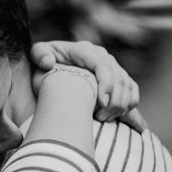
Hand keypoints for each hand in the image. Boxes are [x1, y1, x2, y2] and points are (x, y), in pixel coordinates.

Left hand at [31, 41, 146, 132]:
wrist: (56, 66)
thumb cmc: (46, 61)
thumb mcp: (39, 54)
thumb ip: (39, 54)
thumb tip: (48, 62)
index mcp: (85, 50)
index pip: (103, 65)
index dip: (106, 84)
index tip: (102, 103)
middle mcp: (103, 57)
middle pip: (119, 78)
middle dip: (113, 101)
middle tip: (99, 118)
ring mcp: (113, 67)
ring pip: (127, 86)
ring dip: (120, 105)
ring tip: (103, 120)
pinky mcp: (119, 79)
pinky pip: (132, 91)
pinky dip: (130, 105)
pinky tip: (119, 117)